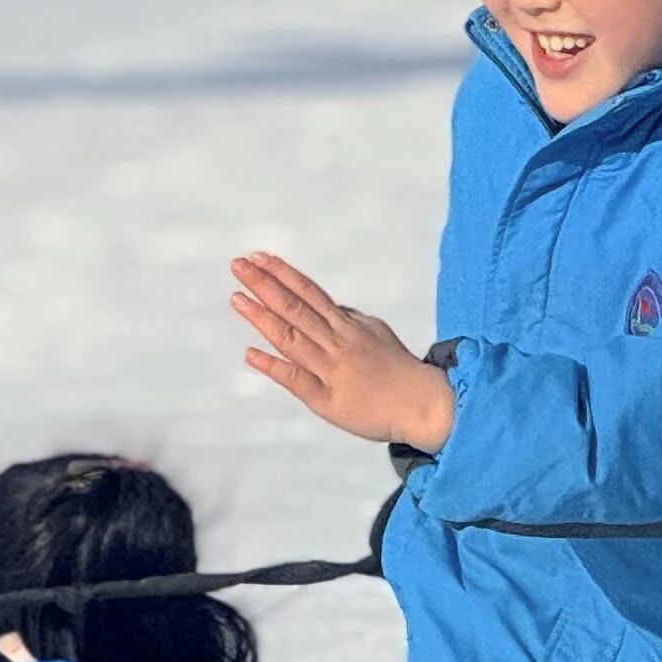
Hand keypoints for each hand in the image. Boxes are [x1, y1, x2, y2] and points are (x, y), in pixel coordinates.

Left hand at [232, 253, 453, 450]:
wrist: (424, 405)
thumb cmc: (399, 370)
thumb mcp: (375, 333)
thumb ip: (348, 320)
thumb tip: (329, 306)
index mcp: (347, 325)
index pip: (309, 292)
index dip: (282, 274)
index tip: (257, 257)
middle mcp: (337, 342)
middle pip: (295, 308)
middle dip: (264, 284)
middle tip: (237, 265)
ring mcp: (331, 369)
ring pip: (291, 338)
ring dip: (262, 317)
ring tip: (236, 298)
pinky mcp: (327, 400)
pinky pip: (296, 380)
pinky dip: (272, 366)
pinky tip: (249, 354)